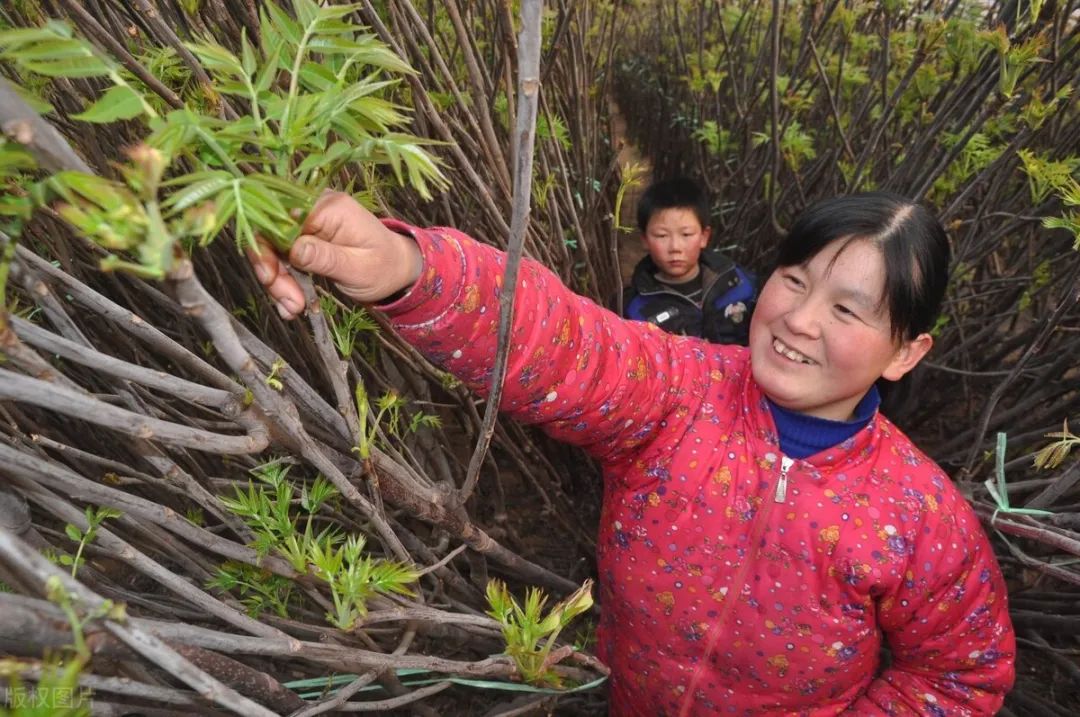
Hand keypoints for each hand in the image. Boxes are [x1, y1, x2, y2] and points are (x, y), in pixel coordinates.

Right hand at [247, 191, 422, 318]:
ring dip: (278, 282)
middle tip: (290, 303)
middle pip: (270, 234)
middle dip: (273, 272)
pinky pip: (283, 257)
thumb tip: (293, 249)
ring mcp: (308, 223)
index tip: (272, 279)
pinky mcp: (306, 238)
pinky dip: (284, 282)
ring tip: (294, 309)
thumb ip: (325, 257)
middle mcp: (314, 208)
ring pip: (273, 249)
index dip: (266, 248)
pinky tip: (293, 305)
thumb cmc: (384, 267)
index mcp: (328, 208)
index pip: (279, 218)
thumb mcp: (357, 268)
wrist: (397, 270)